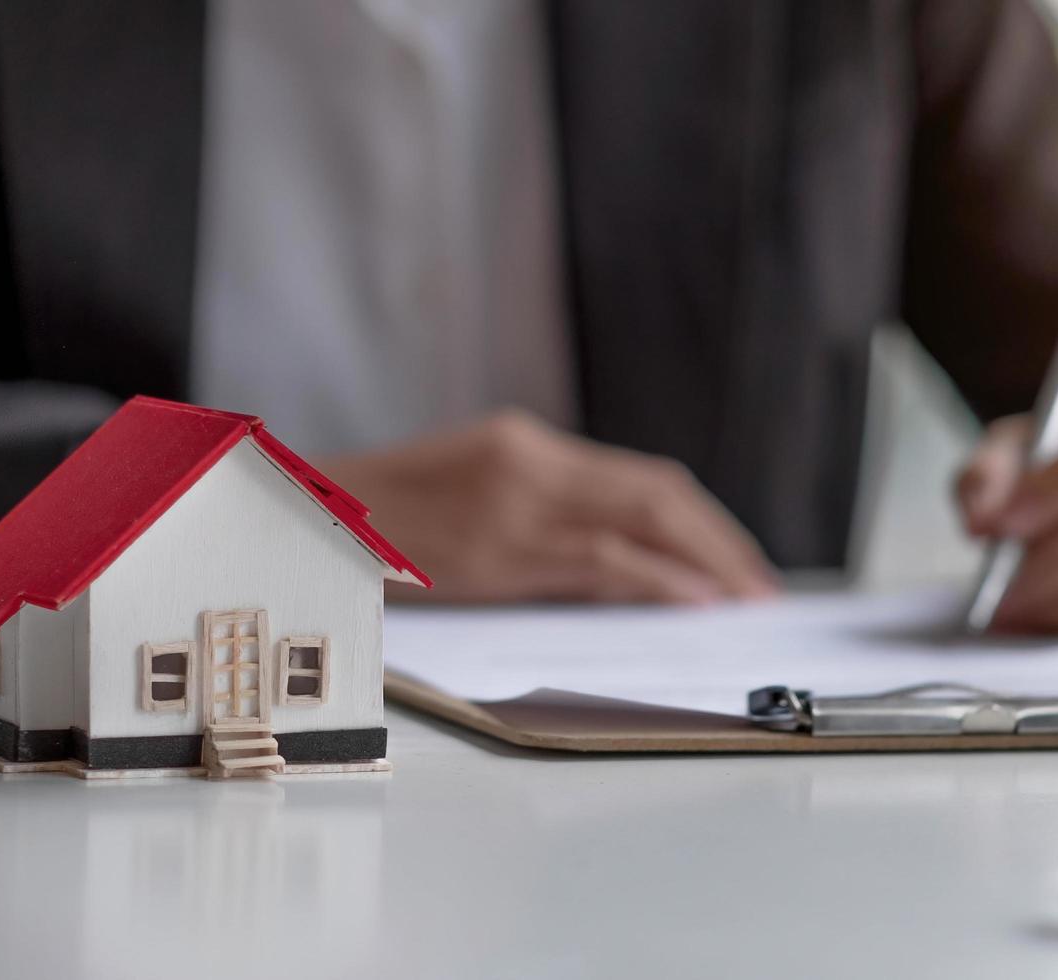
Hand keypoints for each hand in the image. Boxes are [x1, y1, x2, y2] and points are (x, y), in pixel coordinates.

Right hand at [319, 411, 780, 604]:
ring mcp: (512, 503)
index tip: (736, 559)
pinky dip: (657, 577)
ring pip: (639, 523)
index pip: (639, 477)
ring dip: (704, 564)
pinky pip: (598, 561)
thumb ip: (532, 511)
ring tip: (742, 600)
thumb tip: (609, 559)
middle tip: (760, 586)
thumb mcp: (463, 494)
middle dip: (719, 542)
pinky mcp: (496, 548)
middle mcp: (527, 462)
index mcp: (522, 444)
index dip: (701, 520)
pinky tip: (692, 599)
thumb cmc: (375, 522)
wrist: (297, 516)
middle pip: (656, 493)